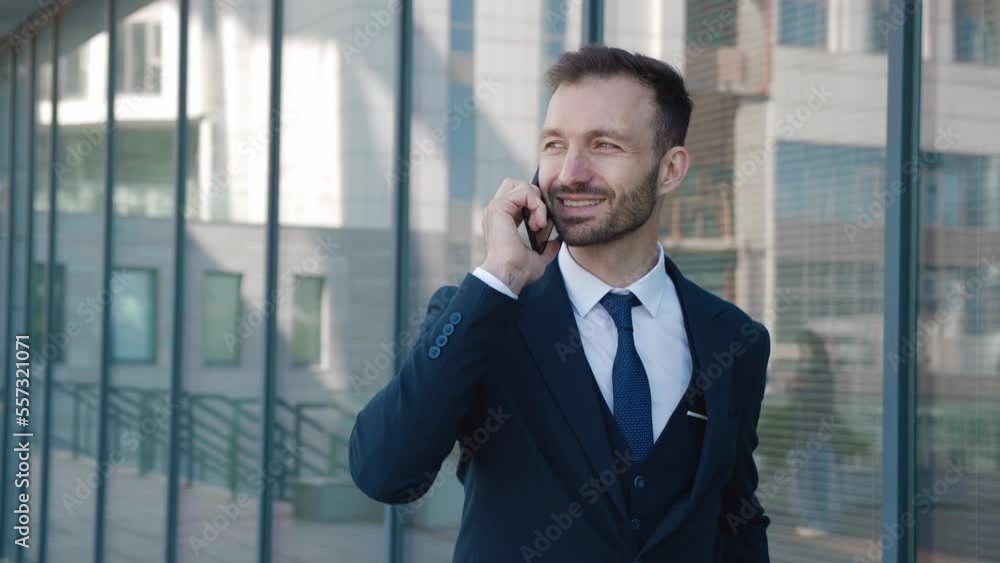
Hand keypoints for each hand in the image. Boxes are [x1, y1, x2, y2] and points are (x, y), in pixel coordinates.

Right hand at [479, 178, 560, 294]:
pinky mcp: (499, 207)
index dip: (535, 204)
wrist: (509, 275)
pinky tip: (538, 223)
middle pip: (517, 184)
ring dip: (538, 202)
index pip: (519, 197)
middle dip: (535, 196)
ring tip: (540, 223)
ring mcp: (496, 208)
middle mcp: (497, 211)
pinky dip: (536, 205)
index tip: (542, 226)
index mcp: (503, 220)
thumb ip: (546, 249)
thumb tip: (555, 244)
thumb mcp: (537, 258)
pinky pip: (524, 192)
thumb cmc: (519, 271)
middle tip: (541, 218)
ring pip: (522, 186)